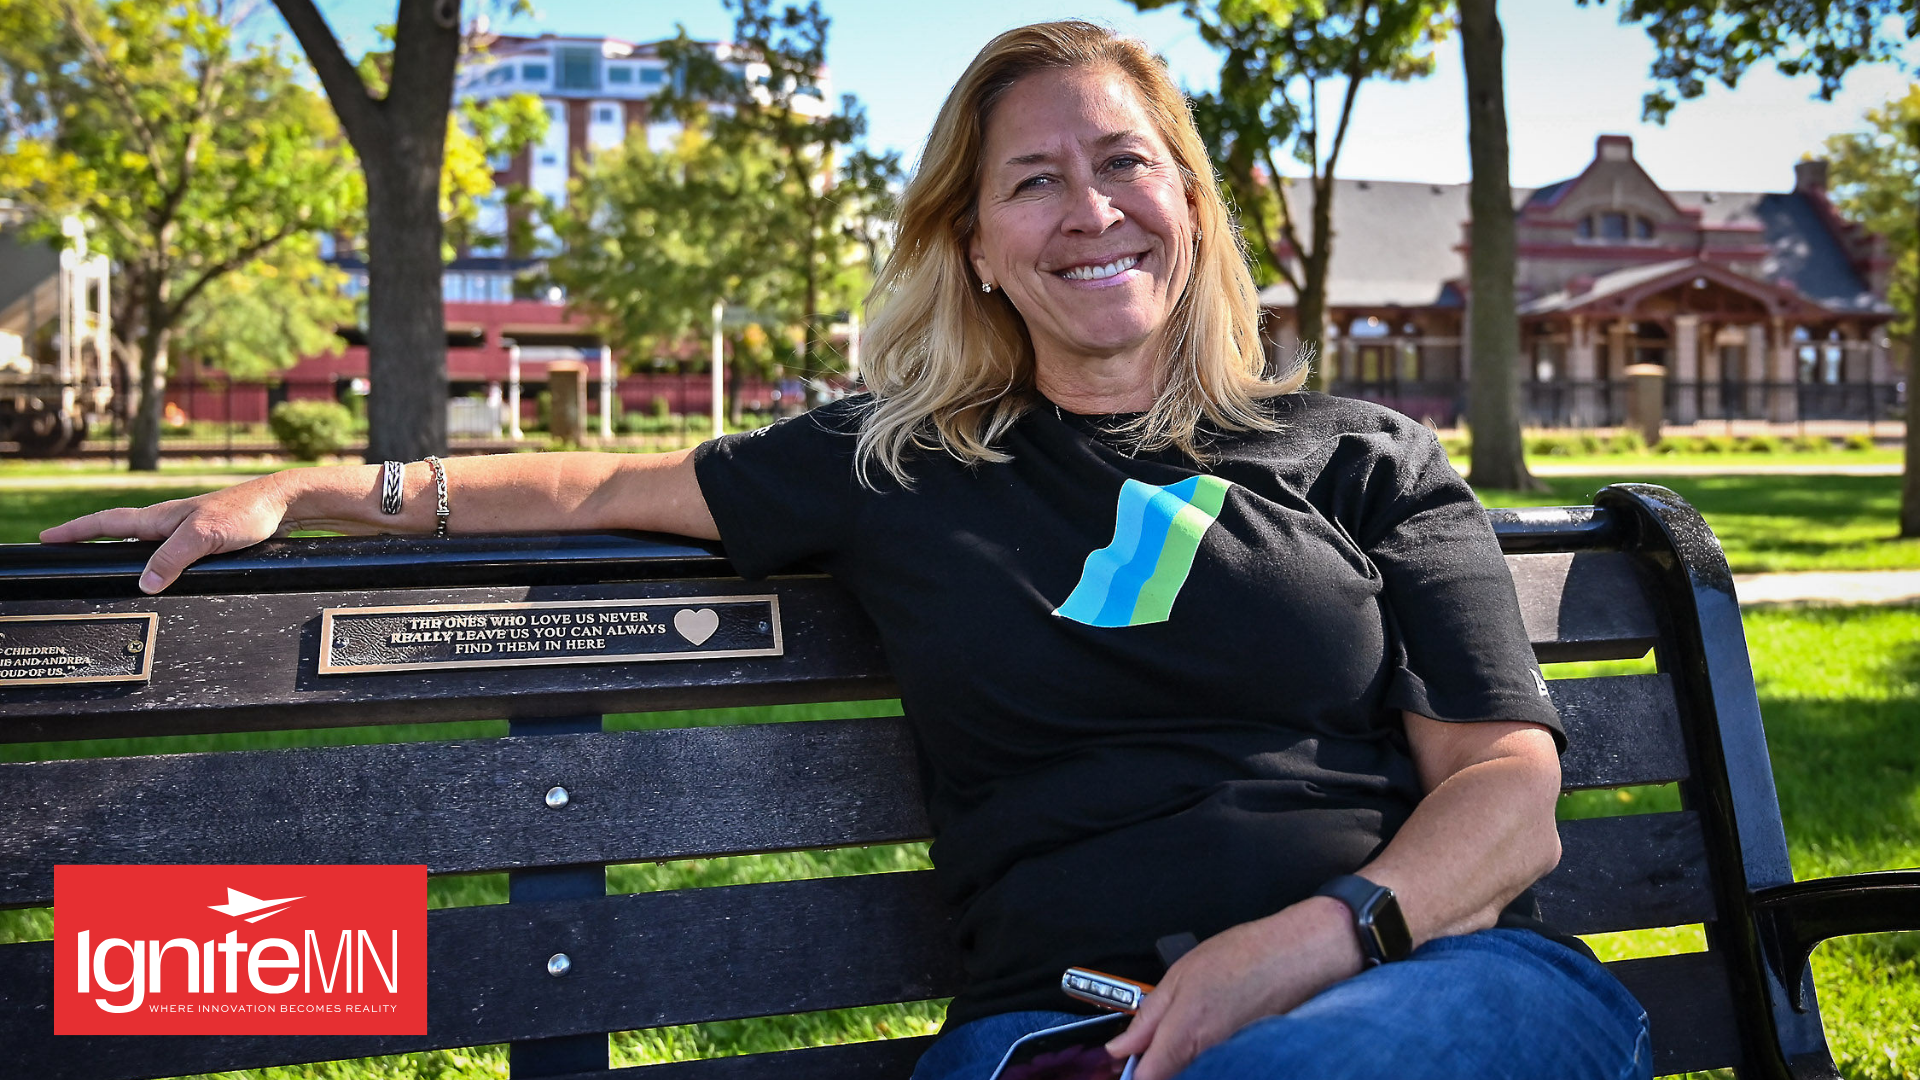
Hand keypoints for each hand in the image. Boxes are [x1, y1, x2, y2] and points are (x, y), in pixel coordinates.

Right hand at [39, 474, 299, 593]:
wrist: (285, 504)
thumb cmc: (247, 513)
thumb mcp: (205, 537)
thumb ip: (172, 558)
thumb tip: (143, 584)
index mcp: (160, 518)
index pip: (107, 524)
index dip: (75, 532)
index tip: (46, 539)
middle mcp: (169, 522)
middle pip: (119, 531)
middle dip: (87, 539)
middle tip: (61, 548)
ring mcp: (187, 530)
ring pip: (145, 542)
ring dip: (120, 550)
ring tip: (98, 561)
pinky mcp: (207, 539)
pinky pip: (170, 552)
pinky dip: (154, 561)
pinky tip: (157, 571)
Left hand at [1104, 897, 1364, 1079]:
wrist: (1302, 955)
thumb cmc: (1247, 956)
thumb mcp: (1182, 974)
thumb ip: (1148, 1016)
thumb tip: (1121, 1047)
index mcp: (1186, 1031)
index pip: (1147, 1078)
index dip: (1132, 1075)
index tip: (1123, 1068)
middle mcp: (1210, 1056)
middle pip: (1171, 1079)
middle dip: (1157, 1070)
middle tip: (1151, 1050)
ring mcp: (1233, 1062)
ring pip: (1194, 1075)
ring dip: (1182, 1066)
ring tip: (1187, 1037)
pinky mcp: (1250, 1063)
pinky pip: (1218, 1071)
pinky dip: (1207, 1064)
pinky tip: (1209, 1043)